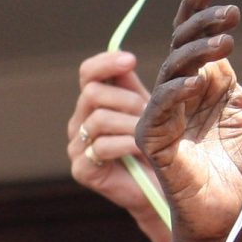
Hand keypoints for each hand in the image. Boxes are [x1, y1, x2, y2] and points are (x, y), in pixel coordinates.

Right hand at [67, 51, 168, 241]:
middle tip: (150, 113)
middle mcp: (79, 122)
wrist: (164, 188)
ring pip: (97, 119)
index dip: (106, 62)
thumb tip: (126, 53)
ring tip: (149, 135)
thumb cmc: (162, 146)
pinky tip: (142, 150)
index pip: (88, 73)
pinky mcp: (82, 170)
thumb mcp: (149, 108)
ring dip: (130, 124)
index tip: (131, 60)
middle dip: (127, 100)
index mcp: (93, 103)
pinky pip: (100, 146)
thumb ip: (134, 84)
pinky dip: (126, 145)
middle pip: (92, 93)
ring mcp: (77, 147)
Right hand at [136, 0, 241, 241]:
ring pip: (171, 69)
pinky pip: (158, 108)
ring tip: (225, 44)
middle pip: (183, 44)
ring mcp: (167, 116)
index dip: (199, 6)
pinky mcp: (155, 141)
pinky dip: (174, 92)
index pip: (197, 36)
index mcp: (213, 85)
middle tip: (231, 15)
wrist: (240, 218)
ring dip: (195, 52)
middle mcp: (186, 95)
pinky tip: (198, 82)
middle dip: (202, 22)